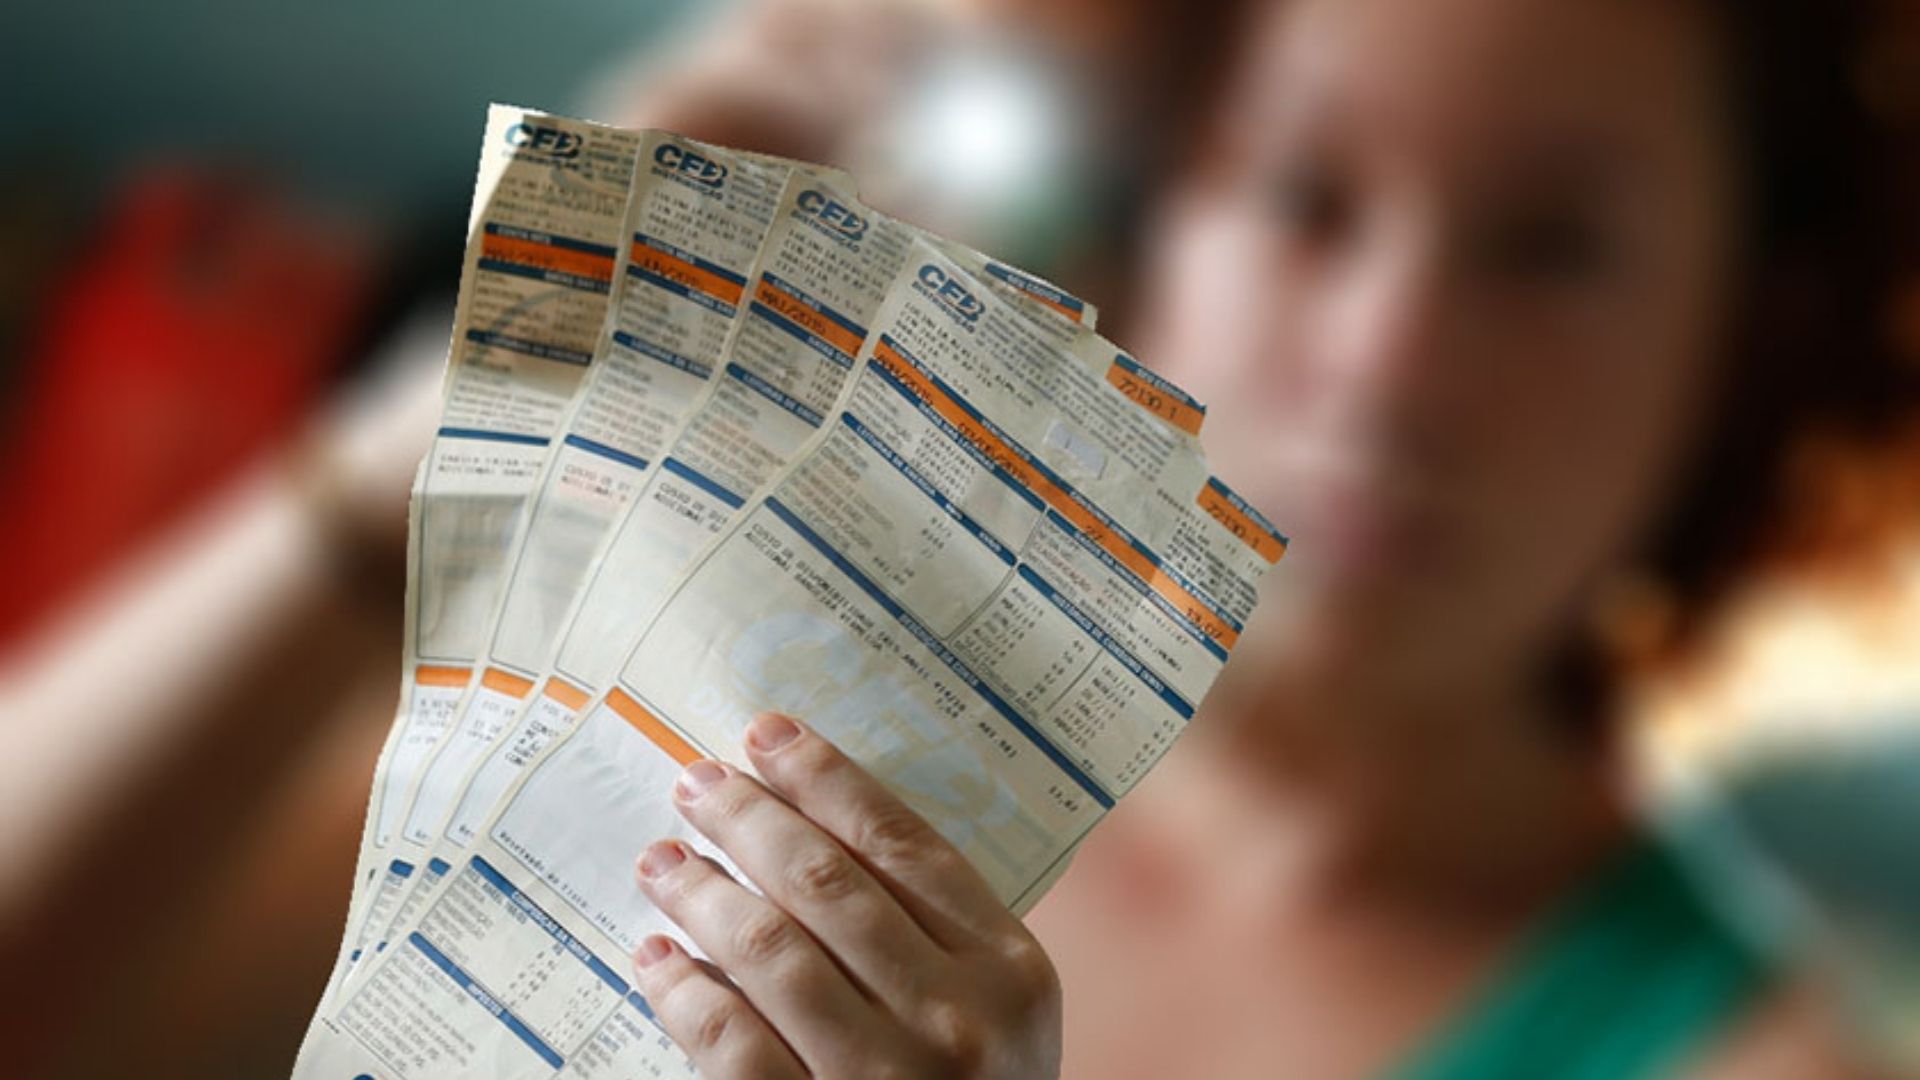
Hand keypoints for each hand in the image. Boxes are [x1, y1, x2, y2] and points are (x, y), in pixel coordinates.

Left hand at [630, 712, 1062, 1078]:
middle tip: (695, 783)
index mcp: (1013, 971)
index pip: (903, 843)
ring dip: (701, 892)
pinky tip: (656, 960)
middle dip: (748, 818)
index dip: (827, 779)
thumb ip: (937, 932)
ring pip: (768, 950)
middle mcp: (956, 1020)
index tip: (767, 735)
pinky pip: (729, 1043)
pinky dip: (683, 992)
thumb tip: (813, 821)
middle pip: (826, 882)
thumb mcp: (1000, 1017)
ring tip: (661, 860)